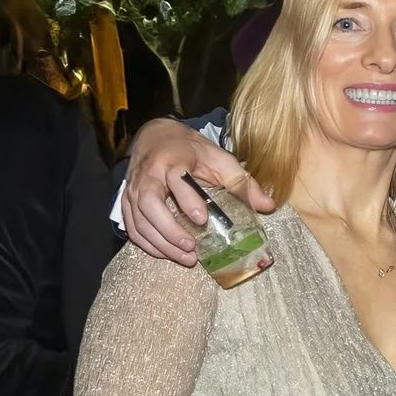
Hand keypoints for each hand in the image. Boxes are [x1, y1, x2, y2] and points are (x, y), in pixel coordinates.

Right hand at [122, 118, 273, 265]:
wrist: (156, 137)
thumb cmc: (191, 151)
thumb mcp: (219, 159)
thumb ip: (242, 182)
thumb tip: (268, 205)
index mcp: (172, 160)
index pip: (175, 179)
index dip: (187, 199)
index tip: (202, 219)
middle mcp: (148, 174)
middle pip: (149, 204)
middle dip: (169, 229)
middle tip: (191, 247)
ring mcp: (134, 189)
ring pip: (138, 219)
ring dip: (160, 243)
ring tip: (186, 257)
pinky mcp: (127, 201)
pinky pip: (132, 226)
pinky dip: (147, 244)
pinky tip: (167, 254)